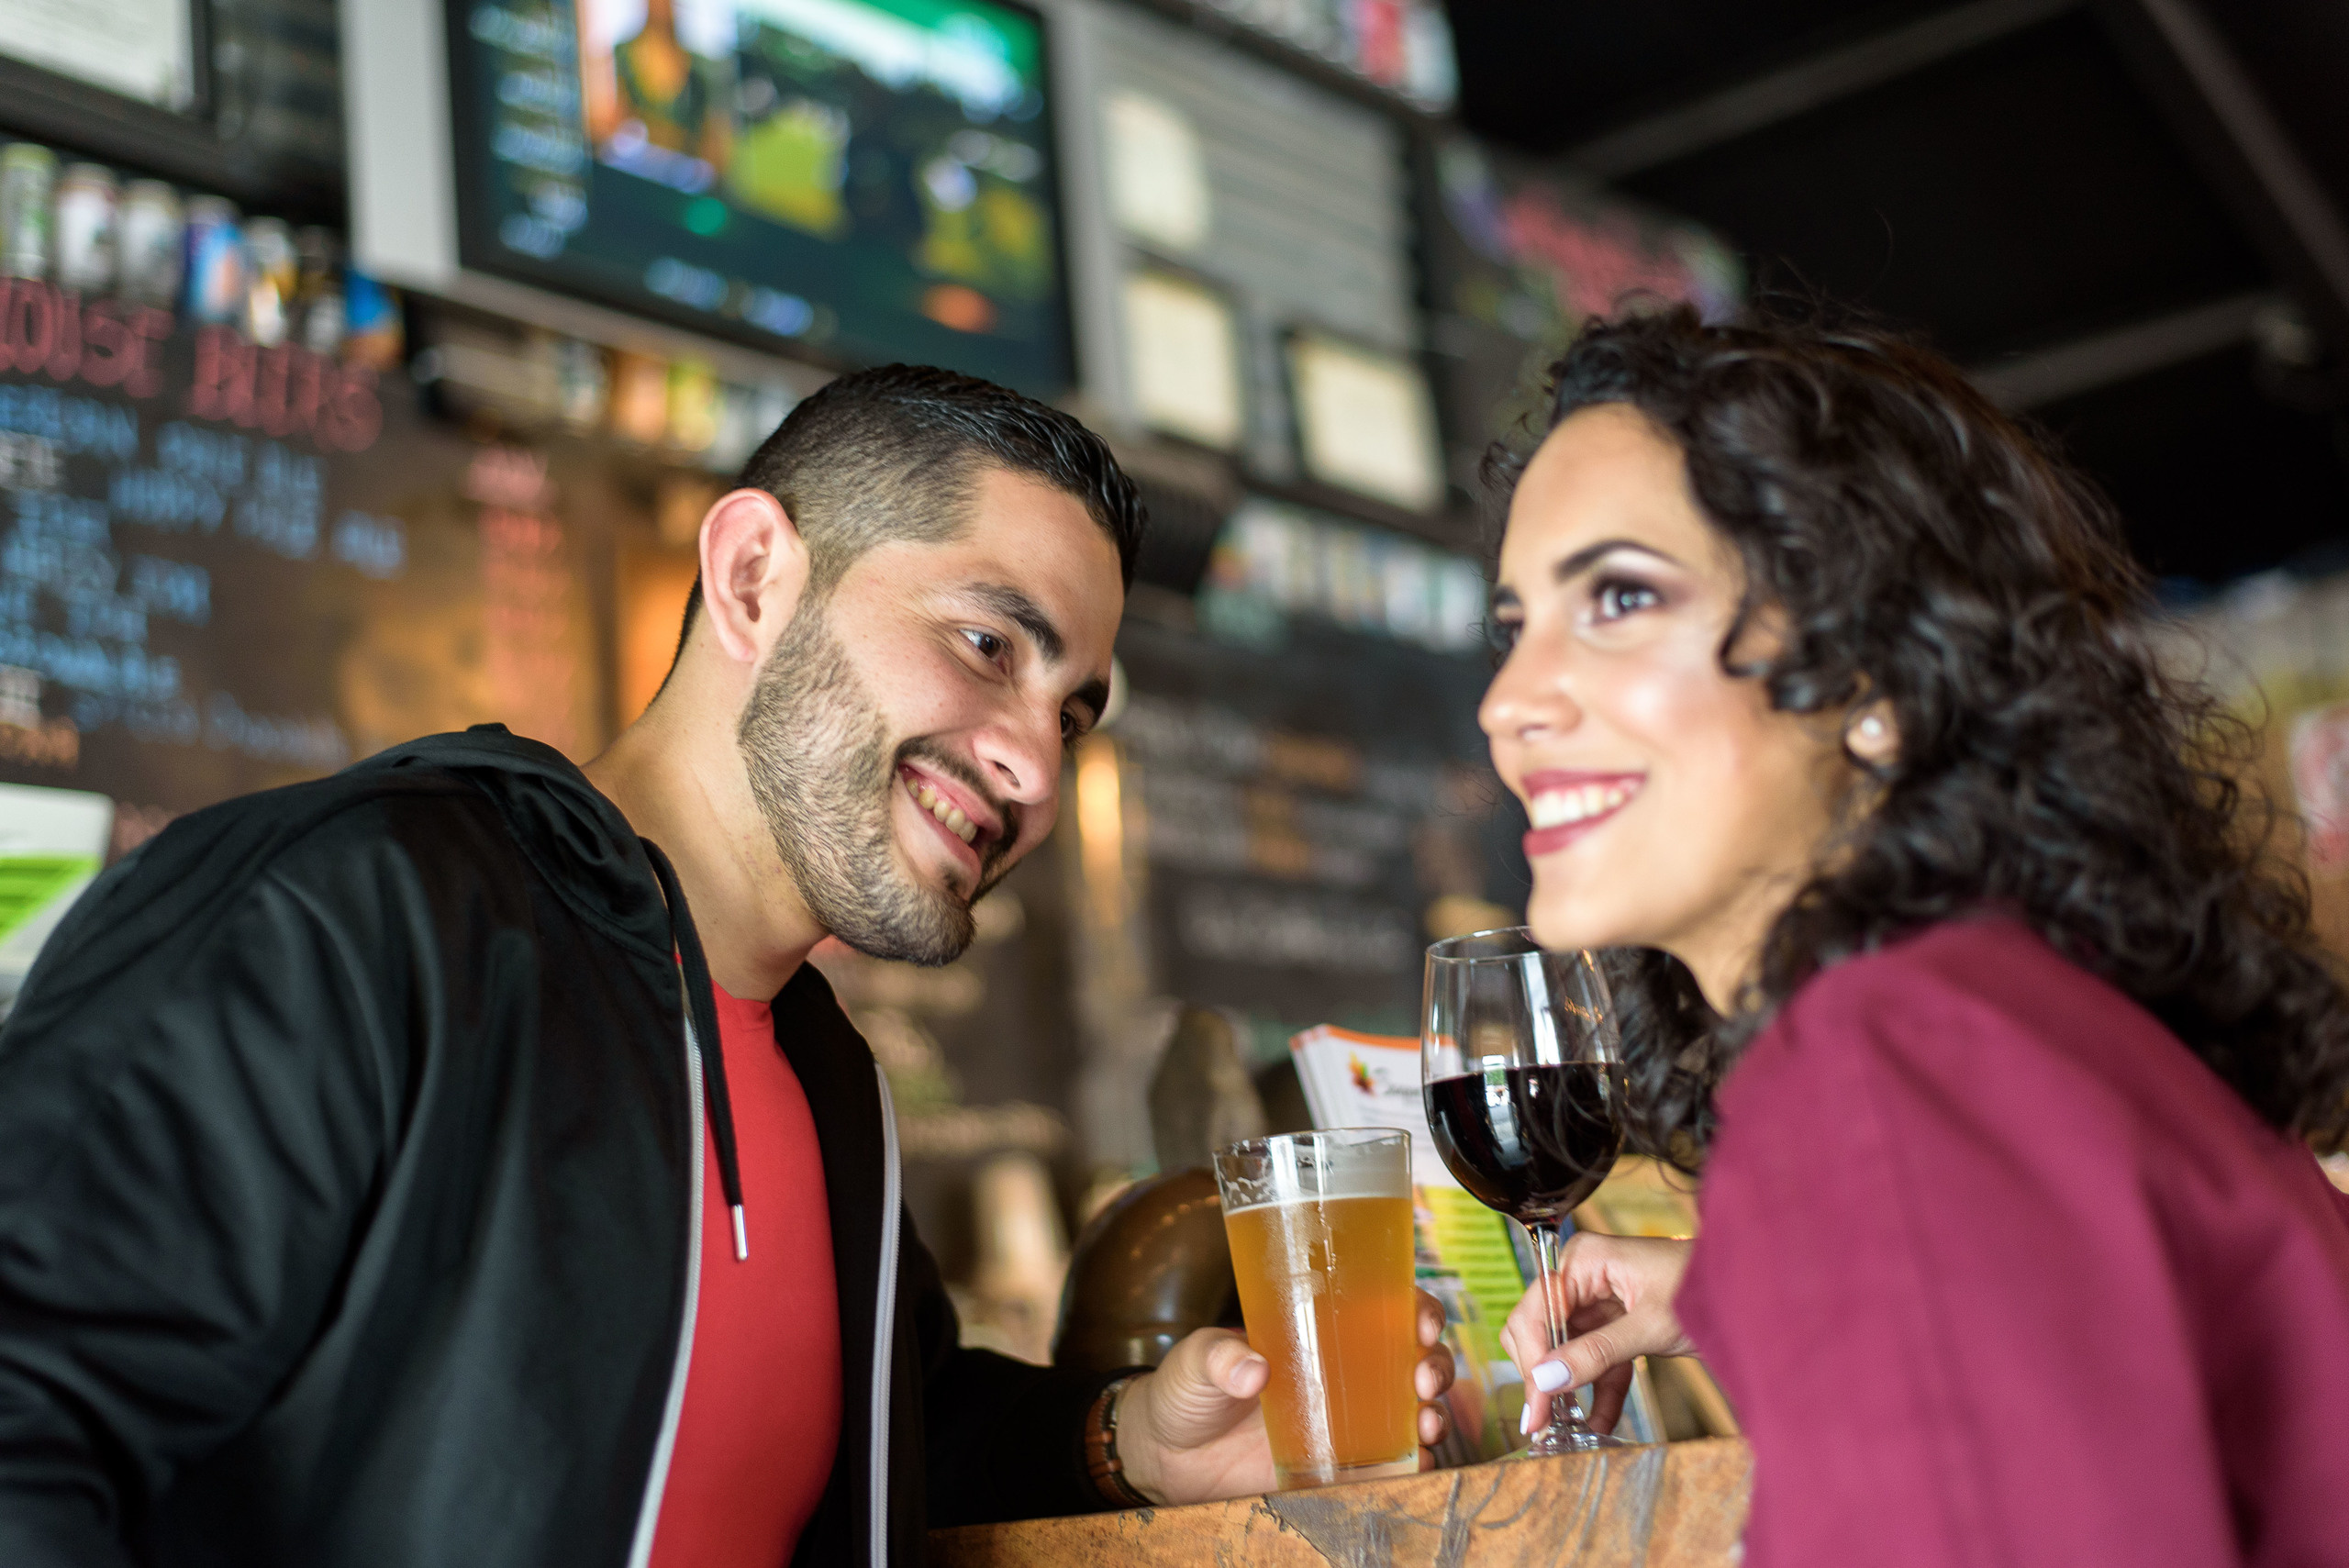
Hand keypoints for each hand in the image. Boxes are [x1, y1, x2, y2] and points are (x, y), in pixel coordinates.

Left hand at [1114, 1288, 1457, 1504]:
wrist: (1171, 1455)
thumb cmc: (1188, 1389)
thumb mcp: (1195, 1359)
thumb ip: (1217, 1358)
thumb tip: (1253, 1370)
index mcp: (1320, 1326)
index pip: (1385, 1304)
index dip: (1418, 1307)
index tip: (1423, 1319)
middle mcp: (1346, 1369)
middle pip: (1415, 1357)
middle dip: (1434, 1364)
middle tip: (1421, 1379)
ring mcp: (1347, 1419)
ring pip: (1415, 1410)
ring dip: (1435, 1414)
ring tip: (1427, 1425)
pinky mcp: (1340, 1465)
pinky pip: (1392, 1464)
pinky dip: (1417, 1464)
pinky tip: (1420, 1465)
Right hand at [1502, 1233, 1693, 1436]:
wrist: (1756, 1292)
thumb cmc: (1708, 1286)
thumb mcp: (1650, 1324)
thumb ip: (1596, 1353)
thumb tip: (1546, 1380)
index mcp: (1583, 1260)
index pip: (1535, 1312)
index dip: (1532, 1361)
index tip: (1536, 1407)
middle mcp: (1585, 1277)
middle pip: (1541, 1331)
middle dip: (1544, 1375)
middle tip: (1546, 1420)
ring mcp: (1601, 1303)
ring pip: (1566, 1352)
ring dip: (1568, 1389)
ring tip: (1567, 1429)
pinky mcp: (1620, 1327)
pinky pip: (1596, 1363)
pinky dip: (1597, 1392)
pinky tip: (1598, 1422)